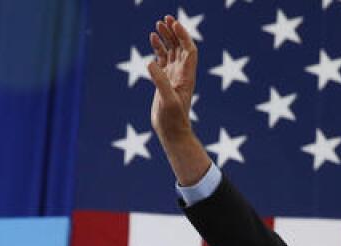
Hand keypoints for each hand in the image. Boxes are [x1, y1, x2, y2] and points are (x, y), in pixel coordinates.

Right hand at [148, 15, 197, 143]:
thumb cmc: (173, 120)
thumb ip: (161, 81)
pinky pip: (163, 60)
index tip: (174, 24)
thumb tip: (151, 62)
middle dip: (174, 32)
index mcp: (187, 76)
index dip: (183, 36)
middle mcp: (182, 74)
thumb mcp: (167, 101)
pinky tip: (153, 39)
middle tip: (165, 19)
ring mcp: (173, 76)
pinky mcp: (164, 81)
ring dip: (166, 38)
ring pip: (171, 51)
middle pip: (181, 47)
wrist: (172, 132)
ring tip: (158, 25)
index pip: (189, 50)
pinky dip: (158, 48)